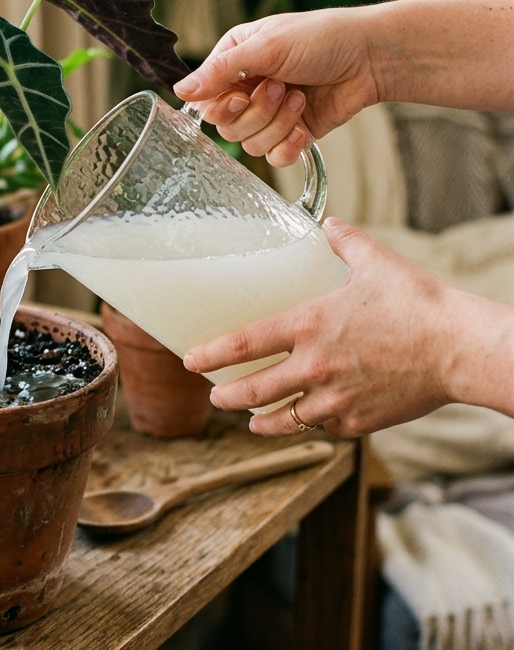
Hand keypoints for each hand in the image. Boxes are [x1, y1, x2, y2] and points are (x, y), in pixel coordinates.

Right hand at [175, 9, 384, 166]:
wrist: (370, 56)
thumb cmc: (322, 38)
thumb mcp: (266, 46)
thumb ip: (220, 71)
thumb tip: (179, 90)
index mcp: (233, 62)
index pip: (204, 100)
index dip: (219, 106)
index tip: (240, 96)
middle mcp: (246, 89)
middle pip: (226, 126)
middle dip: (256, 112)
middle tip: (281, 88)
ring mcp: (269, 114)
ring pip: (249, 143)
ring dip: (277, 124)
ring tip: (300, 98)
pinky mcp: (292, 133)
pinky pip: (273, 157)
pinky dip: (288, 146)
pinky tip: (304, 127)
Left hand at [182, 220, 460, 437]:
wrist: (460, 348)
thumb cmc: (418, 303)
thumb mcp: (376, 262)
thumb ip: (345, 242)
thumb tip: (329, 223)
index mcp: (308, 326)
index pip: (243, 344)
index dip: (210, 355)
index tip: (190, 361)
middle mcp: (314, 366)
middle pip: (253, 390)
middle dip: (226, 396)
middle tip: (215, 396)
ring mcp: (335, 397)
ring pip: (284, 419)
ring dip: (261, 422)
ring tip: (250, 422)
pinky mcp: (359, 420)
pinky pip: (323, 427)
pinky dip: (310, 426)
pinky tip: (304, 422)